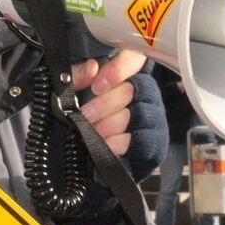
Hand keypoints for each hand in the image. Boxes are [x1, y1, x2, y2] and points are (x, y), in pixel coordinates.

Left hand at [59, 54, 167, 224]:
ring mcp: (154, 119)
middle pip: (133, 89)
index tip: (96, 84)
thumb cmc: (78, 123)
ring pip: (137, 114)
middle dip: (104, 104)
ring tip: (92, 133)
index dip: (118, 68)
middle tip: (85, 115)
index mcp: (127, 74)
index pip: (135, 58)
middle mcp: (146, 94)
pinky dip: (119, 143)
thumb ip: (76, 77)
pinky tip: (105, 145)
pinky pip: (142, 140)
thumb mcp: (68, 95)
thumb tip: (90, 67)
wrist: (80, 167)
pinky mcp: (155, 144)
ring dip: (109, 124)